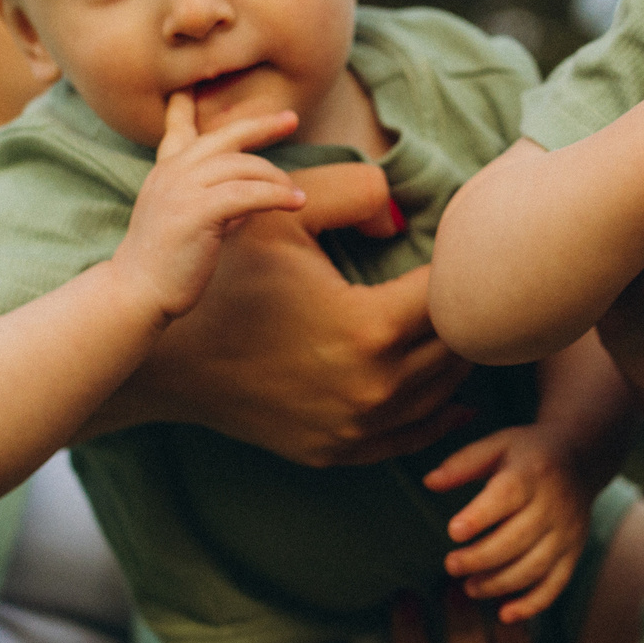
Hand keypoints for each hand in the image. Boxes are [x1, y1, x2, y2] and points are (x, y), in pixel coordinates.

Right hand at [92, 164, 473, 465]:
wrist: (169, 361)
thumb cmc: (227, 279)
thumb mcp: (286, 213)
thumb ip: (357, 192)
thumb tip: (406, 213)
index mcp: (371, 328)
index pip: (456, 295)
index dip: (464, 266)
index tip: (464, 248)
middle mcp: (375, 387)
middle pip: (458, 347)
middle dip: (468, 312)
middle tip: (474, 285)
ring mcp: (358, 427)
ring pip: (443, 393)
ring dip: (456, 357)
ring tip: (465, 325)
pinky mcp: (339, 450)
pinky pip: (412, 436)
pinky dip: (438, 414)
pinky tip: (456, 398)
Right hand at [117, 94, 306, 320]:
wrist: (137, 291)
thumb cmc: (164, 263)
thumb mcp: (186, 219)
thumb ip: (212, 200)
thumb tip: (250, 198)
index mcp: (165, 172)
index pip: (178, 129)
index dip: (186, 107)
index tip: (192, 86)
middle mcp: (172, 172)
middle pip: (224, 137)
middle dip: (260, 126)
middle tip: (291, 119)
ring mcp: (182, 189)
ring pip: (243, 167)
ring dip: (276, 179)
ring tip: (295, 194)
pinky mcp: (198, 211)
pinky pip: (249, 194)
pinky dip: (277, 197)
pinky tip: (295, 203)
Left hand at [425, 425, 592, 622]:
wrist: (582, 459)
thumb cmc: (528, 453)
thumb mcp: (498, 444)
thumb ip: (463, 463)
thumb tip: (429, 482)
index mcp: (533, 473)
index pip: (508, 495)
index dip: (481, 516)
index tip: (453, 531)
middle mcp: (554, 504)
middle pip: (519, 538)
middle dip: (482, 558)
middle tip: (451, 566)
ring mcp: (568, 532)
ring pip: (535, 566)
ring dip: (500, 584)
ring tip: (469, 588)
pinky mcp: (574, 553)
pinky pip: (556, 585)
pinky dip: (532, 604)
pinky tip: (504, 614)